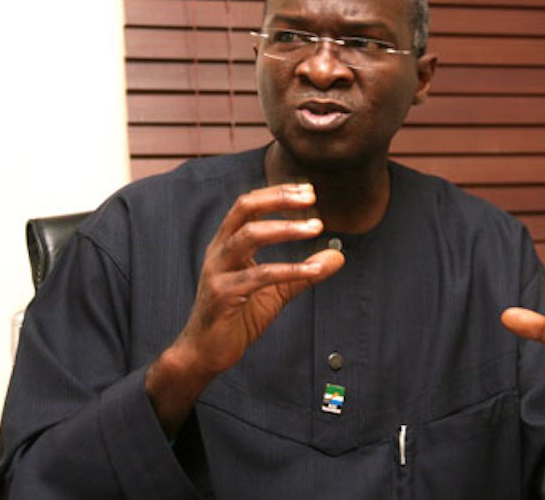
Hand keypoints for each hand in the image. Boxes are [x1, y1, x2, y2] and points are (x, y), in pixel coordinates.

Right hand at [146, 183, 343, 434]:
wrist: (206, 353)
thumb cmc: (238, 318)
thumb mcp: (275, 291)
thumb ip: (303, 273)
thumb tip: (338, 256)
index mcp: (227, 244)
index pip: (249, 205)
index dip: (278, 193)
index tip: (308, 190)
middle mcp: (219, 251)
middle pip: (245, 208)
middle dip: (278, 199)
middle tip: (311, 198)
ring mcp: (218, 271)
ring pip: (249, 236)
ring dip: (286, 228)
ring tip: (316, 227)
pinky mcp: (223, 295)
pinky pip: (260, 276)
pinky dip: (290, 270)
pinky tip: (314, 270)